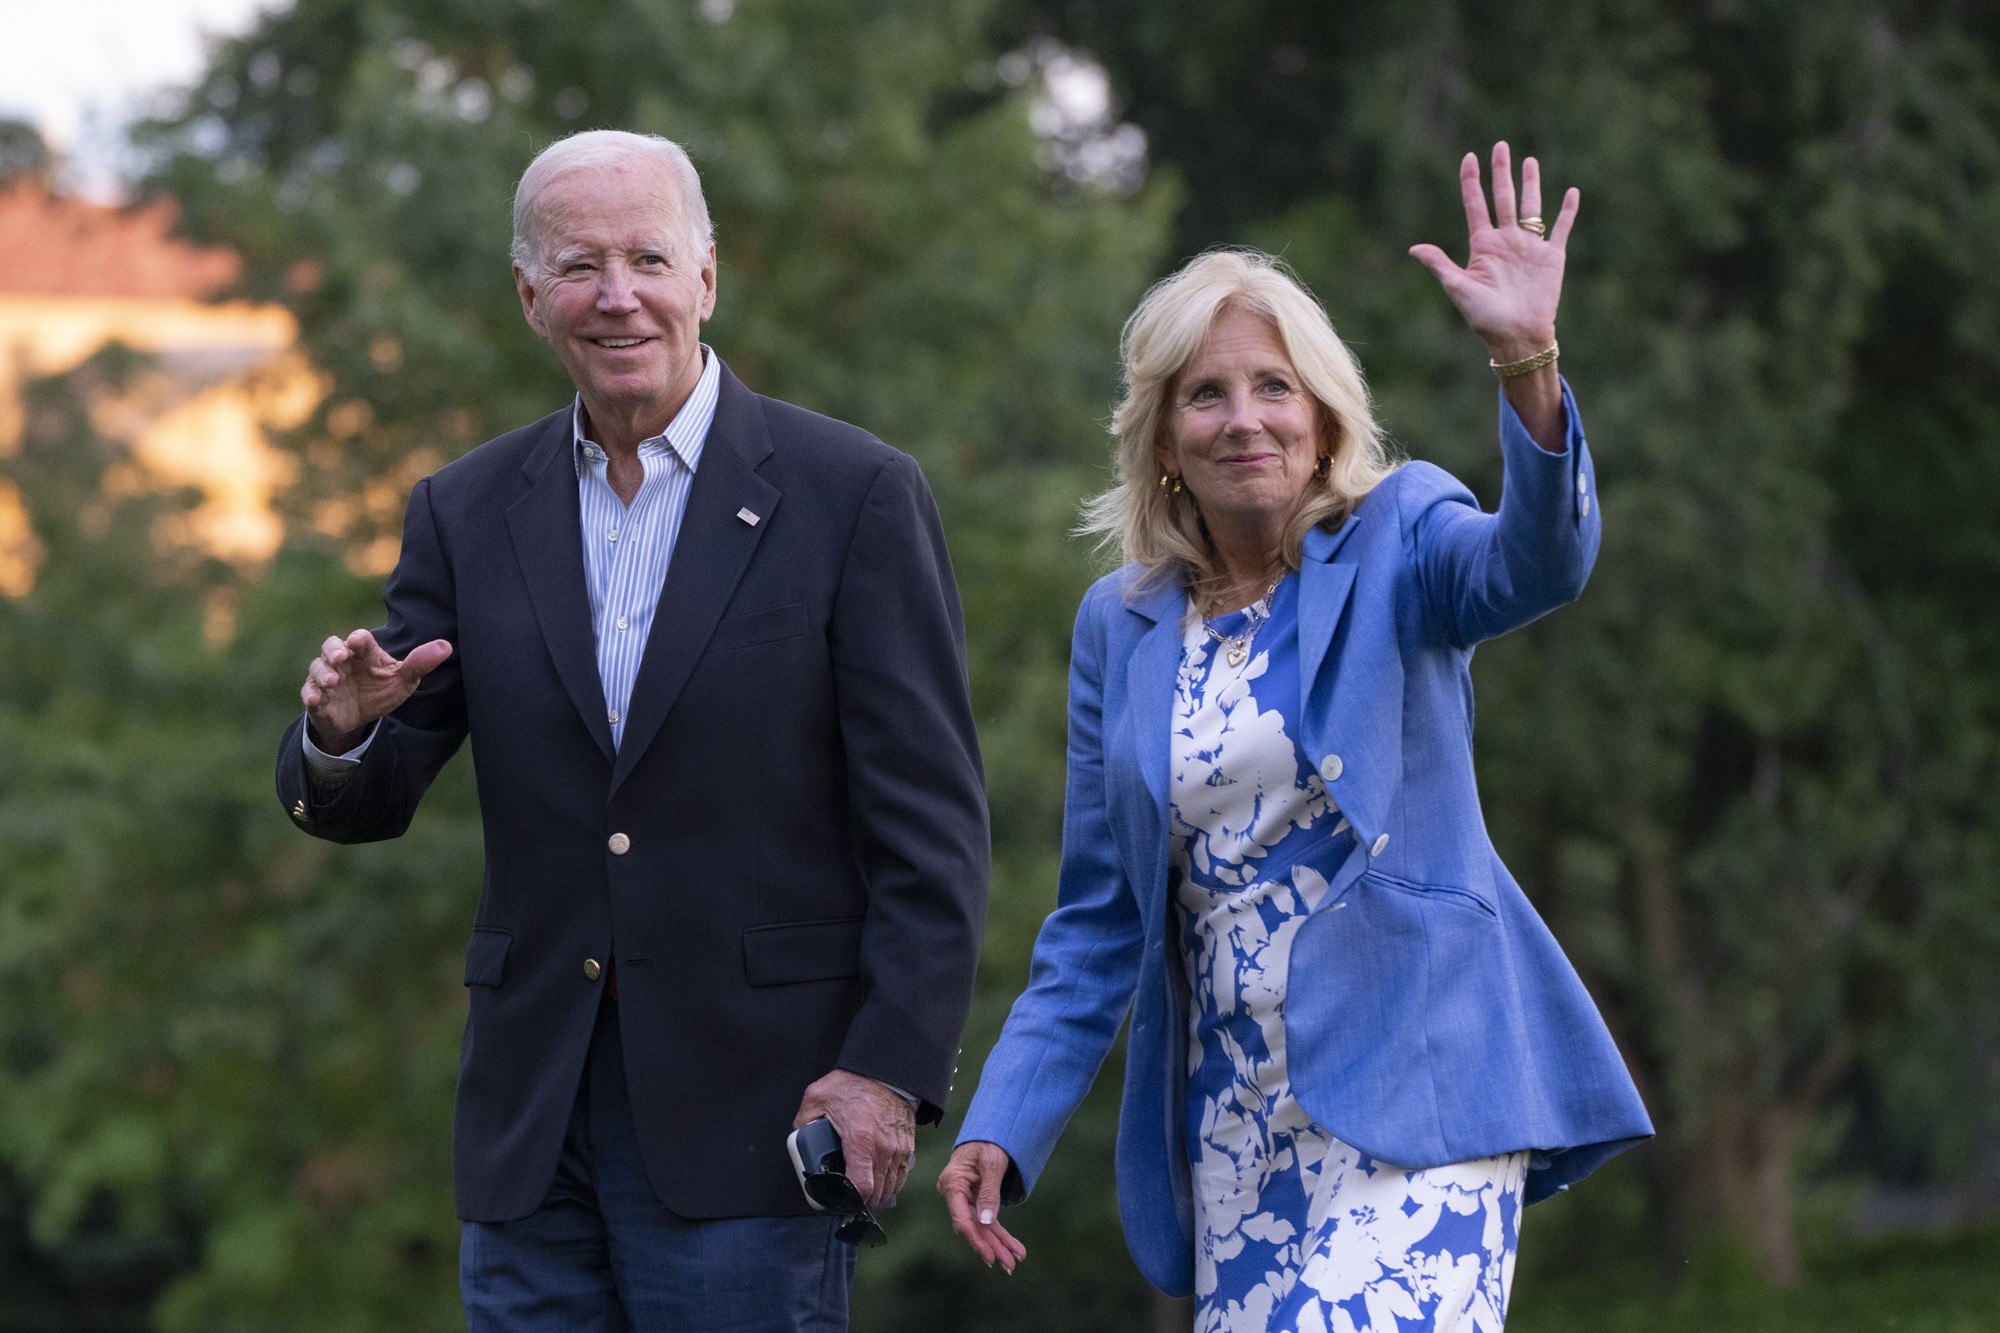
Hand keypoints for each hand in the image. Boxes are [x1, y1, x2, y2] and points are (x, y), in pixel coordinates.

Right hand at [300, 629, 451, 751]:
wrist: (361, 718)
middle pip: (331, 646)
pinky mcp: (317, 697)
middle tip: (341, 657)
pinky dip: (311, 695)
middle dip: (334, 650)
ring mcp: (327, 678)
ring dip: (324, 673)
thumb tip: (446, 646)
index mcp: (364, 653)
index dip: (359, 640)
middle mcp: (342, 661)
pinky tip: (316, 700)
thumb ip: (420, 663)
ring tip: (334, 681)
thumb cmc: (381, 690)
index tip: (359, 642)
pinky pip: (308, 692)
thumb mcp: (403, 680)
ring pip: (318, 668)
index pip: (361, 640)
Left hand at [793, 1070, 914, 1208]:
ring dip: (877, 1194)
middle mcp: (884, 1149)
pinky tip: (880, 1182)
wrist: (885, 1070)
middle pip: (877, 1193)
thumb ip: (803, 1122)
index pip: (862, 1188)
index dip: (850, 1200)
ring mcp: (898, 1148)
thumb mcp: (818, 1097)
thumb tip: (797, 1139)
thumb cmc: (853, 1083)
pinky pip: (901, 1175)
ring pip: (891, 1187)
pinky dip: (891, 1183)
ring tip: (863, 1192)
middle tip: (847, 1197)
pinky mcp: (907, 1145)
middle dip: (861, 1201)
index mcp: (861, 1141)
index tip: (840, 1200)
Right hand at [937, 1140, 1026, 1272]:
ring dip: (998, 1245)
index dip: (975, 1237)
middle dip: (992, 1247)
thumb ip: (989, 1192)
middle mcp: (956, 1195)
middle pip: (973, 1226)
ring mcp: (966, 1200)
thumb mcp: (991, 1162)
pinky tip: (1013, 1249)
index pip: (960, 1217)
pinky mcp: (977, 1202)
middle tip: (1009, 1266)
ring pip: (982, 1228)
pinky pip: (988, 1222)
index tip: (988, 1254)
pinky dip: (1001, 1235)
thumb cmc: (987, 1143)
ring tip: (1013, 1263)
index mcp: (952, 1184)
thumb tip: (986, 1221)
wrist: (988, 1134)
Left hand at [1408, 141, 1577, 361]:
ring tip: (1529, 161)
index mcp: (1483, 246)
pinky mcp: (1551, 256)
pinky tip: (1571, 192)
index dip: (1471, 181)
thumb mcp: (1459, 288)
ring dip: (1530, 184)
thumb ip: (1440, 265)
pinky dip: (1567, 211)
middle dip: (1501, 172)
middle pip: (1503, 198)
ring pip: (1530, 206)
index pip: (1476, 205)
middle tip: (1500, 146)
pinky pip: (1560, 228)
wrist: (1516, 336)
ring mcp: (1529, 247)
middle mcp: (1506, 241)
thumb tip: (1413, 248)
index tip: (1469, 157)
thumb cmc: (1485, 317)